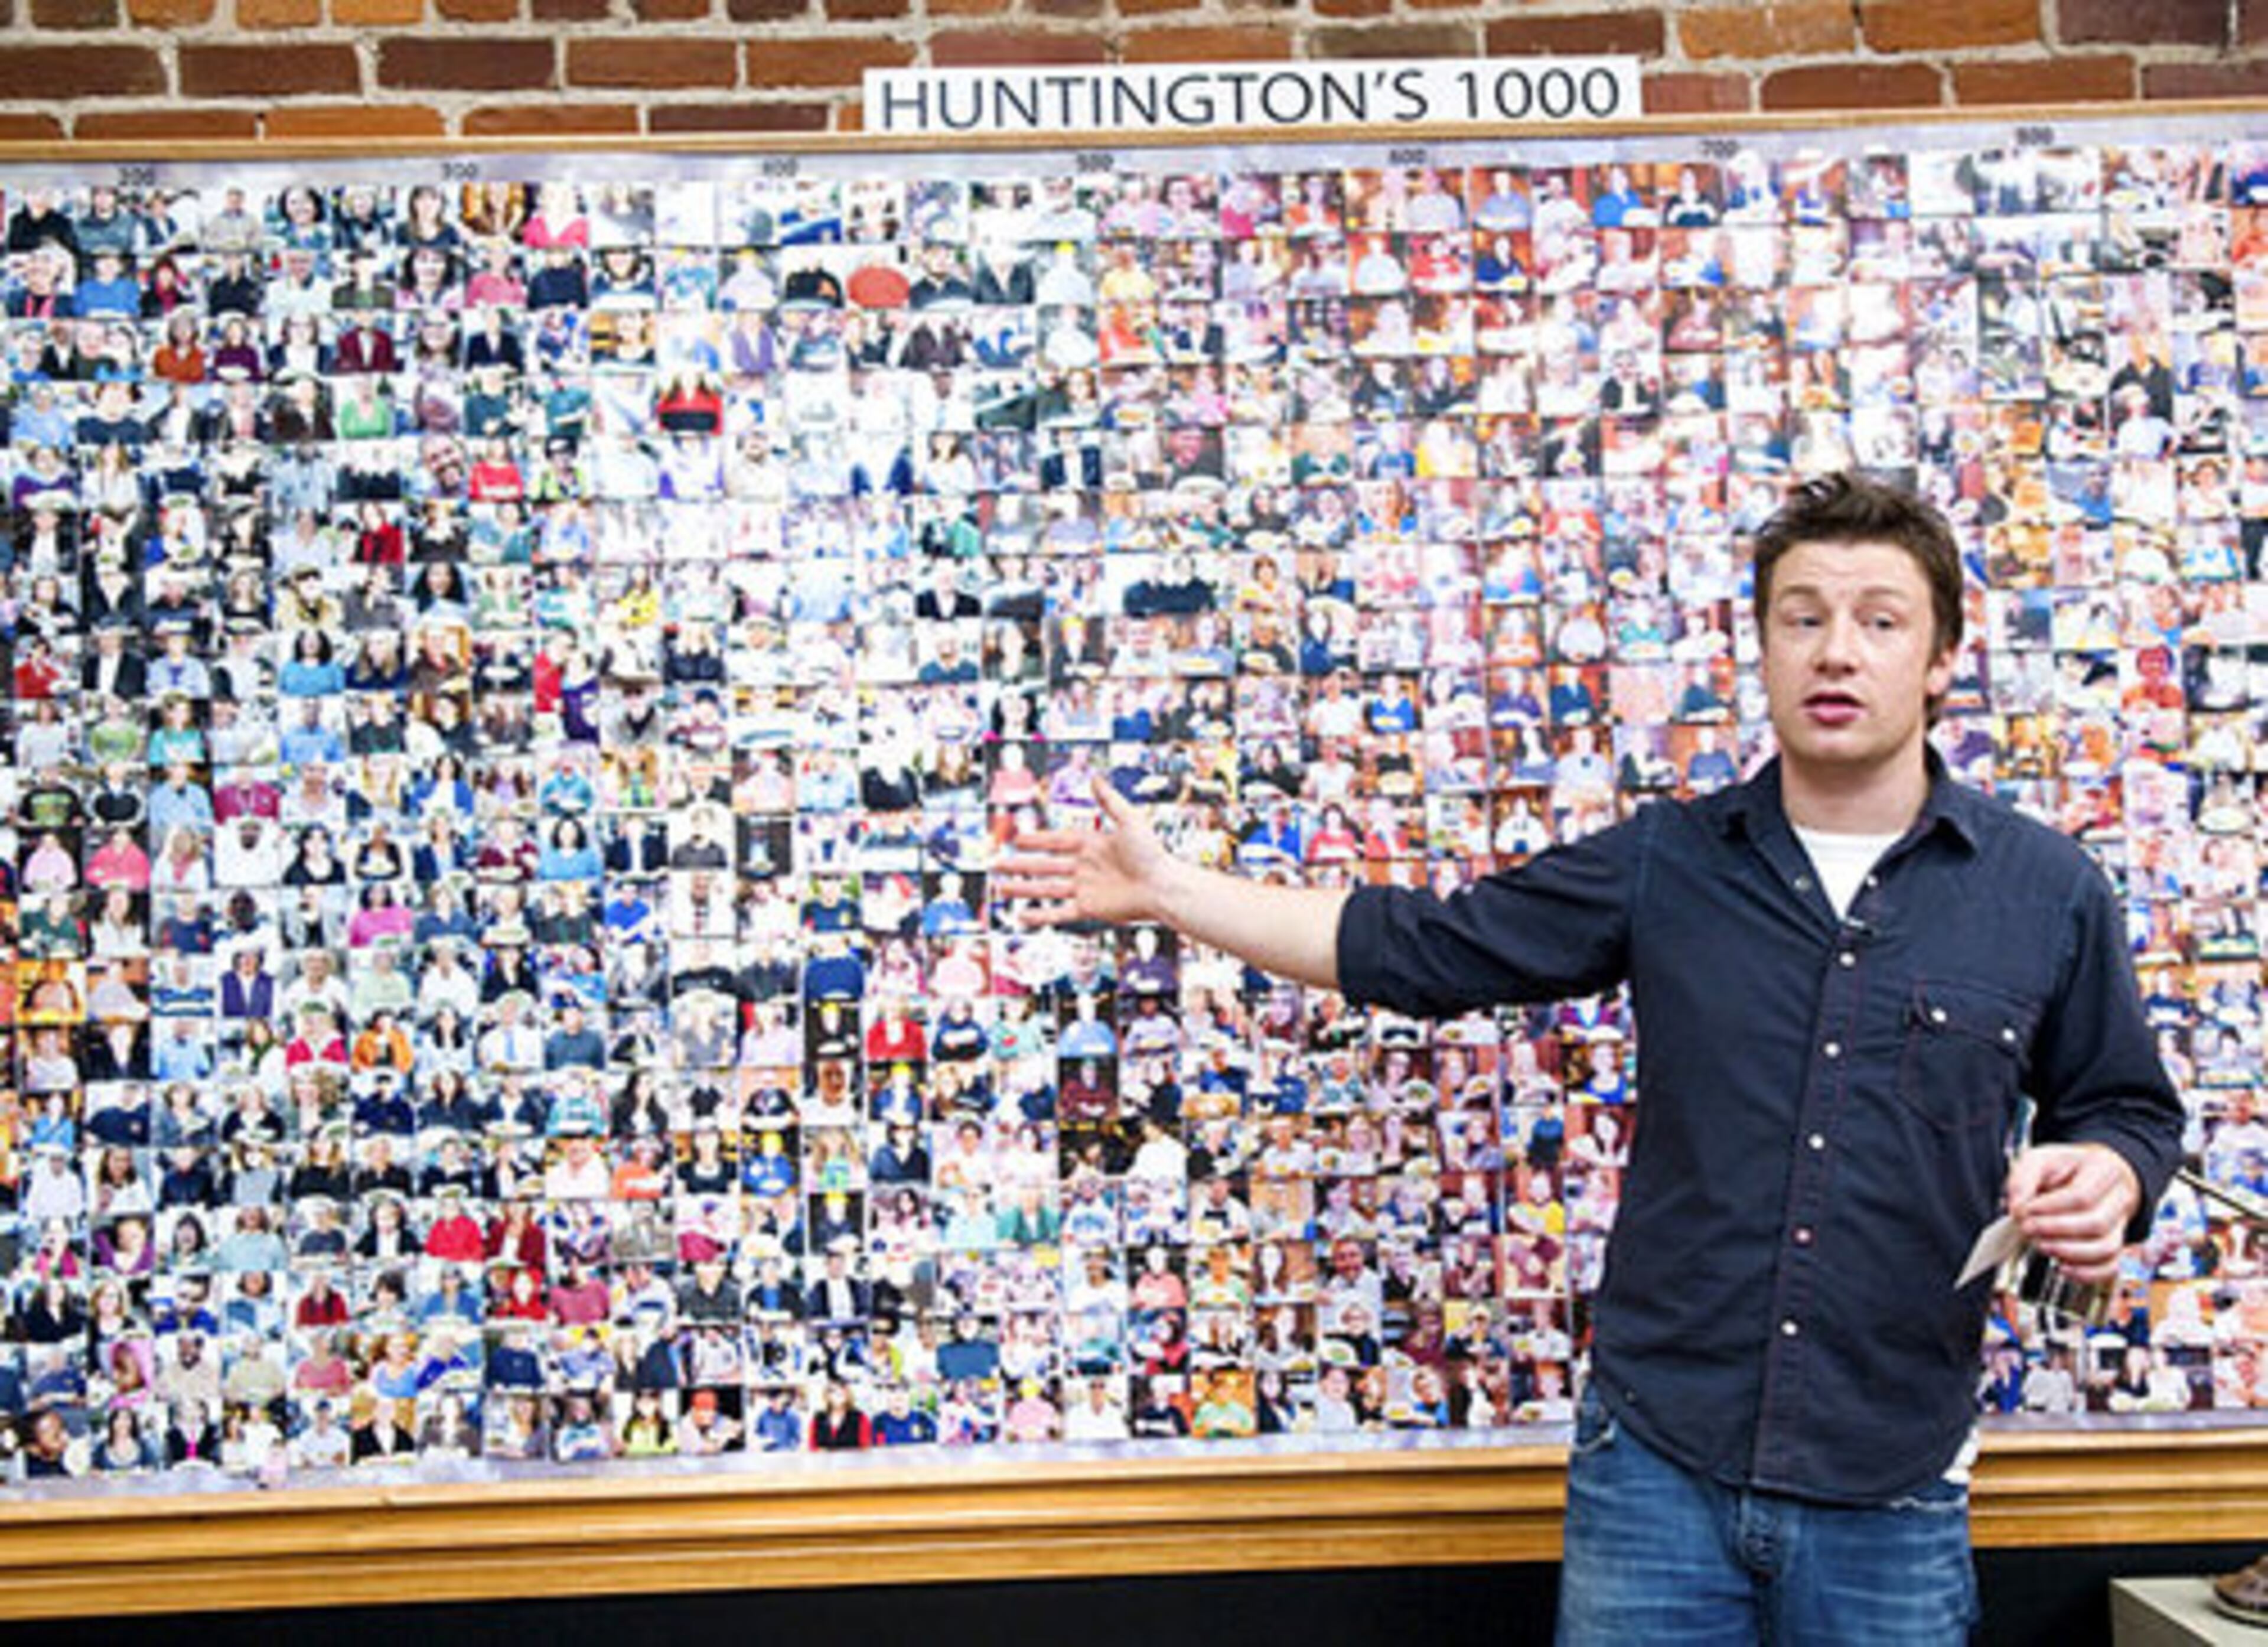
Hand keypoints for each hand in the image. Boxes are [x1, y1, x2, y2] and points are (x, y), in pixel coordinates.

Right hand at [994, 778, 1171, 927]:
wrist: (1164, 887)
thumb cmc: (1152, 853)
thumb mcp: (1130, 821)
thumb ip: (1110, 801)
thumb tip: (1095, 777)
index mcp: (1092, 844)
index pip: (1056, 841)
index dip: (1035, 840)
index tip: (1015, 838)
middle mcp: (1085, 866)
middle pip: (1045, 865)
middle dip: (1020, 865)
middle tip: (996, 865)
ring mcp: (1086, 888)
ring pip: (1047, 889)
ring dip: (1024, 889)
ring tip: (1001, 889)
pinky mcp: (1090, 908)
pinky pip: (1061, 912)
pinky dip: (1042, 915)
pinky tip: (1022, 917)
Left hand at [2005, 1142, 2141, 1284]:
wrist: (2086, 1175)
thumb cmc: (2063, 1168)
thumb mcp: (2038, 1160)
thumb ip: (2023, 1179)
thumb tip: (2017, 1207)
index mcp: (2102, 1170)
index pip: (2082, 1196)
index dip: (2050, 1208)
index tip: (2024, 1211)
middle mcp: (2119, 1198)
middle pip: (2097, 1224)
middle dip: (2056, 1231)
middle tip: (2028, 1229)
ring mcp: (2120, 1224)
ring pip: (2107, 1248)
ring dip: (2070, 1253)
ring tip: (2041, 1246)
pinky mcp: (2115, 1246)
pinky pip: (2111, 1267)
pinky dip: (2087, 1273)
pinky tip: (2062, 1267)